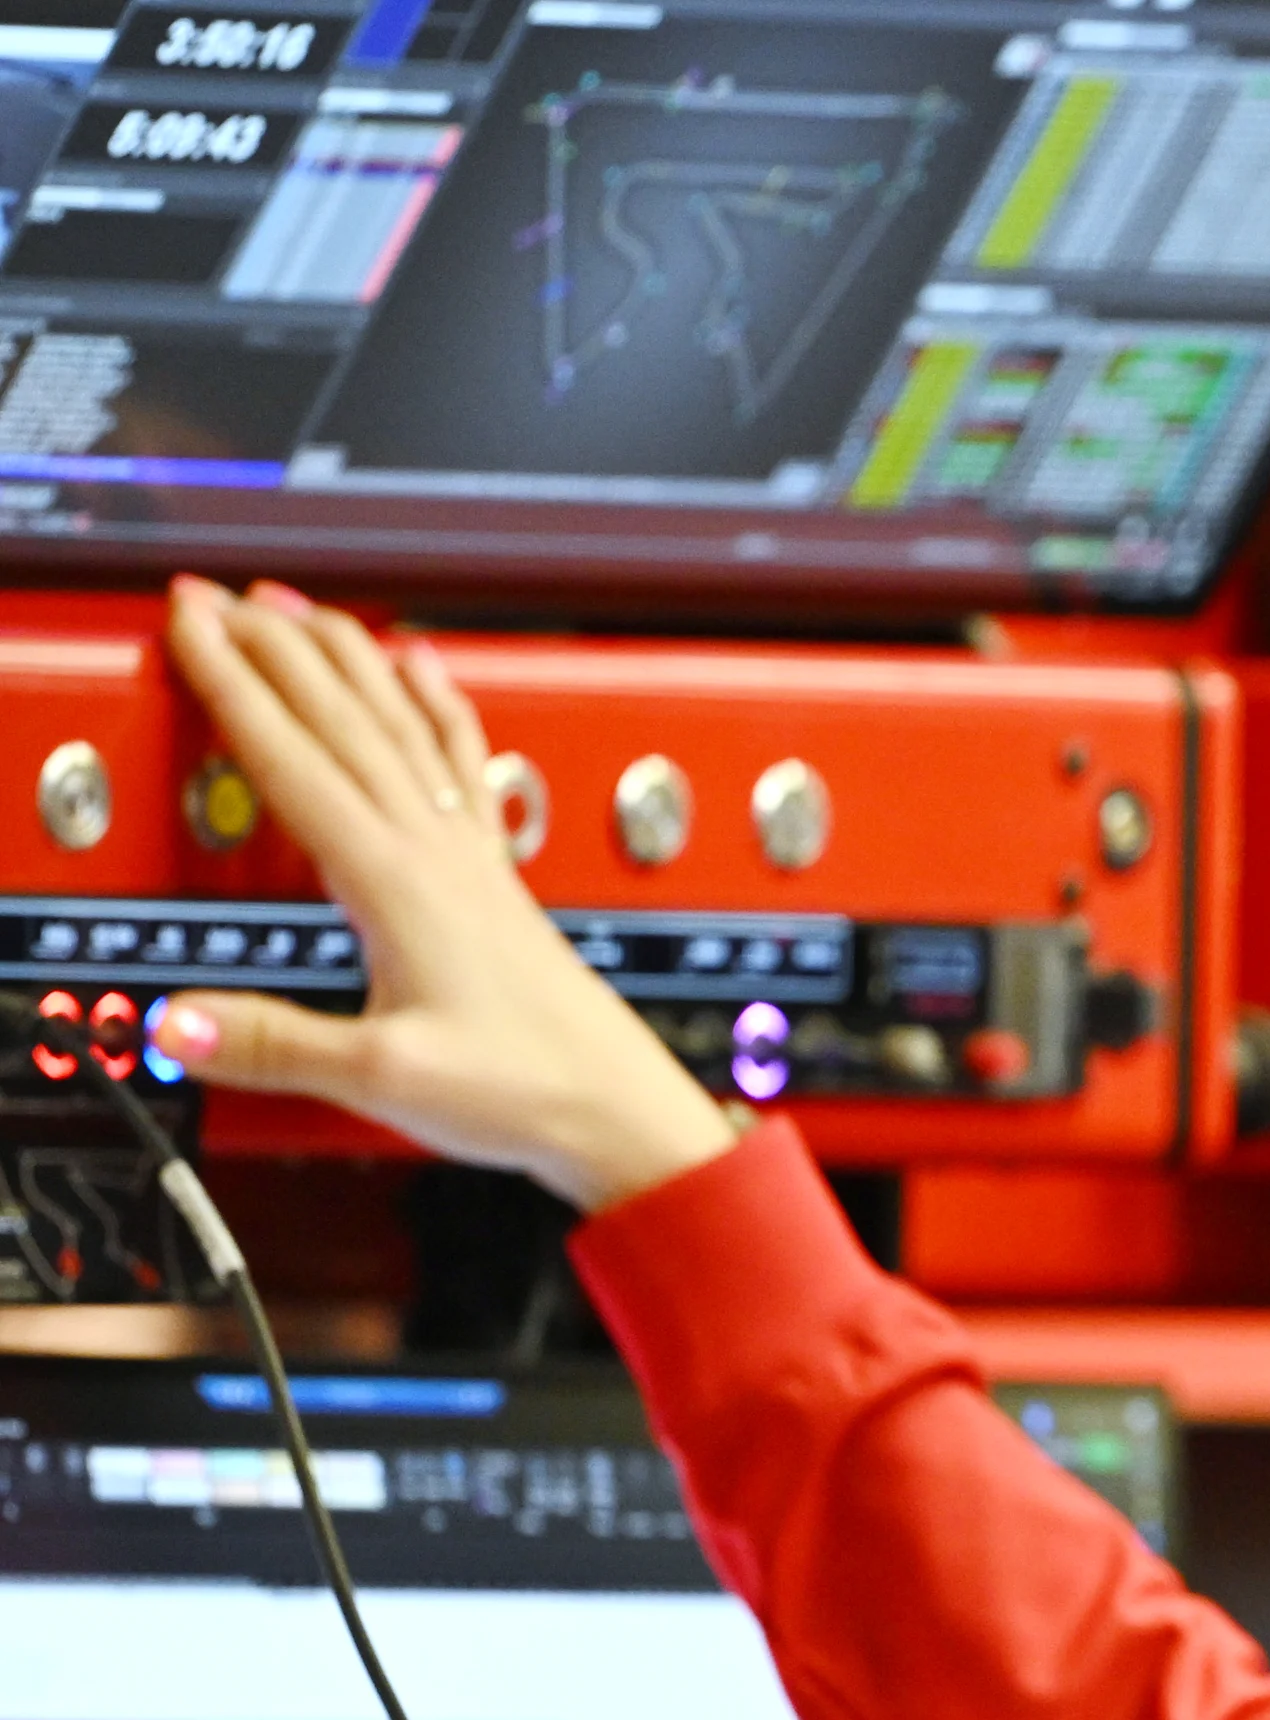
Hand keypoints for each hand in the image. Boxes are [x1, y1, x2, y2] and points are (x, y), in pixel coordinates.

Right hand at [158, 577, 737, 1212]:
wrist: (615, 1105)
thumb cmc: (524, 1088)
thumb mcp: (380, 1078)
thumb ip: (276, 1043)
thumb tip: (180, 1020)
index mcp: (397, 883)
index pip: (294, 759)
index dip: (233, 684)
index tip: (190, 621)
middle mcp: (438, 853)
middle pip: (344, 721)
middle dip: (275, 648)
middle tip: (218, 591)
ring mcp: (470, 859)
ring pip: (399, 726)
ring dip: (344, 658)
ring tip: (300, 605)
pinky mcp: (494, 877)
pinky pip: (459, 761)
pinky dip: (434, 702)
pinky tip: (423, 669)